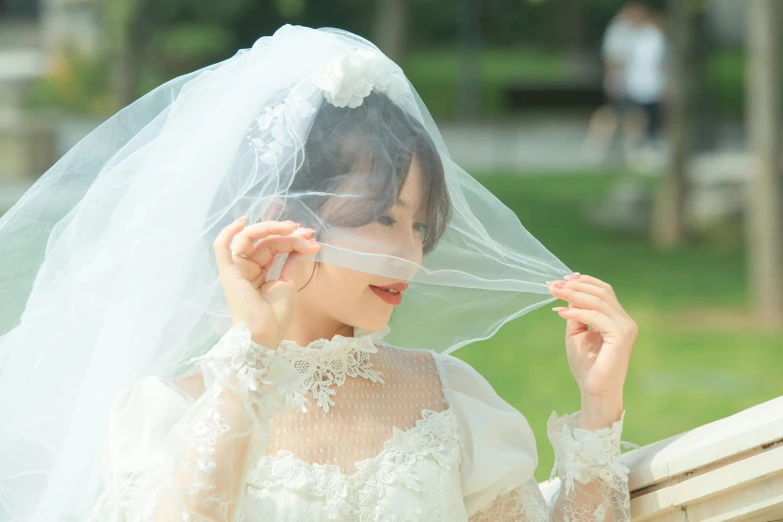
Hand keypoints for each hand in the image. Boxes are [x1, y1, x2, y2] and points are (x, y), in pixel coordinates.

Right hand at [213, 216, 321, 348]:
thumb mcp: (289, 284)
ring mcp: (235, 269)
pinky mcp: (228, 273)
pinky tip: (243, 221)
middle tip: (305, 231)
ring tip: (290, 227)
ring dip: (270, 229)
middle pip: (264, 241)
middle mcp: (245, 267)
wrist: (264, 336)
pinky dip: (228, 232)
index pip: (274, 247)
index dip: (292, 240)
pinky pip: (221, 247)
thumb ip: (294, 262)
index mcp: (258, 271)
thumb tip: (306, 243)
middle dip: (285, 233)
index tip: (312, 239)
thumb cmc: (274, 317)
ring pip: (249, 238)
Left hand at [547, 273, 637, 421]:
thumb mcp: (576, 333)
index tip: (561, 279)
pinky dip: (578, 312)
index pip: (604, 291)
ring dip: (573, 294)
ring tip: (554, 293)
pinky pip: (597, 317)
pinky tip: (561, 312)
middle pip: (601, 292)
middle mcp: (625, 321)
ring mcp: (625, 328)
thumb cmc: (586, 365)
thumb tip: (566, 292)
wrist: (594, 390)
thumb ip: (575, 313)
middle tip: (553, 284)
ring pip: (598, 301)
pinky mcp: (620, 336)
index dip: (584, 281)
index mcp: (617, 318)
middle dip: (575, 285)